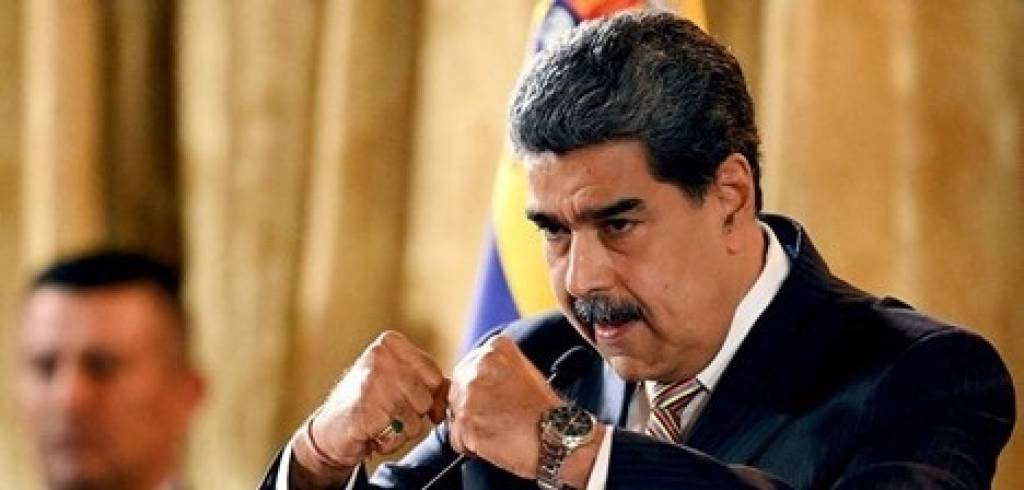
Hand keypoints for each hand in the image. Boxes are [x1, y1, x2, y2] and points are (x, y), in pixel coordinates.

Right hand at [291, 331, 446, 486]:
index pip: (435, 376)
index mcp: (391, 343)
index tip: (405, 399)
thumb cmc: (369, 403)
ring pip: (416, 419)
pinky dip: (390, 441)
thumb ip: (429, 381)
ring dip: (402, 430)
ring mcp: (372, 381)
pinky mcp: (365, 408)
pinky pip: (399, 433)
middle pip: (426, 398)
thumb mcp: (400, 381)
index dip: (427, 396)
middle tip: (387, 411)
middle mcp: (380, 356)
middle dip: (413, 414)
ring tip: (380, 421)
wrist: (330, 428)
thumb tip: (454, 390)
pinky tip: (372, 432)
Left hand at [447, 335, 562, 477]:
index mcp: (493, 350)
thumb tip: (468, 381)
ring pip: (455, 416)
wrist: (559, 436)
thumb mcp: (523, 372)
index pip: (467, 371)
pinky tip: (496, 443)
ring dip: (472, 428)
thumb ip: (493, 370)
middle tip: (500, 419)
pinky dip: (472, 447)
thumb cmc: (546, 411)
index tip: (499, 401)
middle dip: (472, 408)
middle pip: (456, 391)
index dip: (481, 392)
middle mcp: (477, 367)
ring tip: (500, 431)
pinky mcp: (466, 422)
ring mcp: (469, 395)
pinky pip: (457, 439)